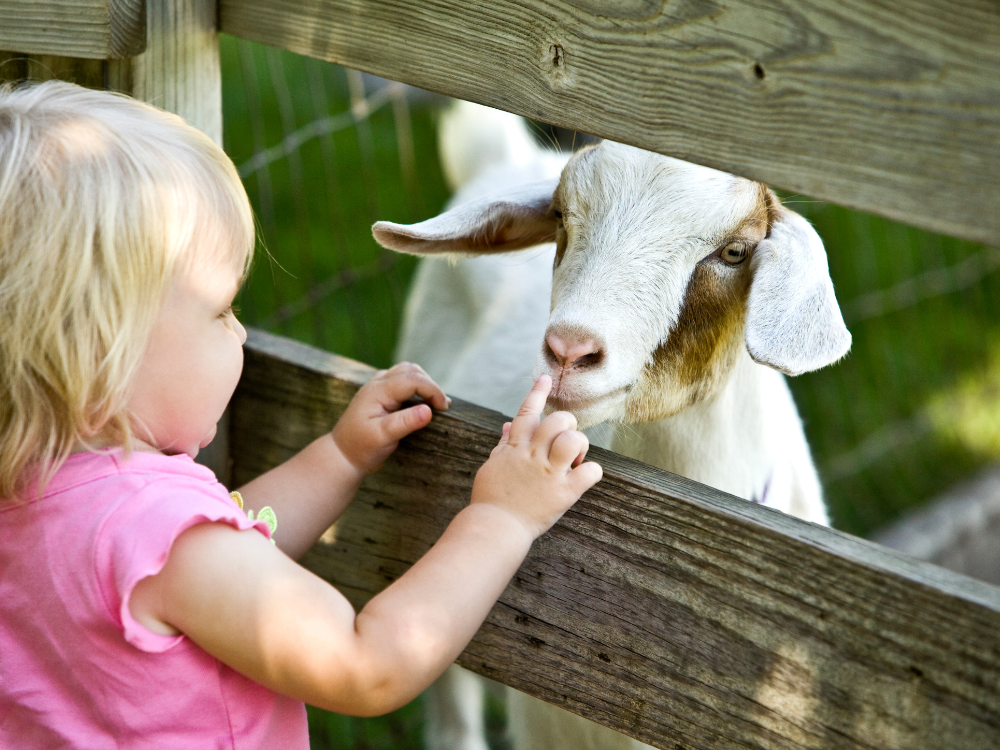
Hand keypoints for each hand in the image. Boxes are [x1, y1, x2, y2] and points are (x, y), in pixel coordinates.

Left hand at [332, 362, 449, 475]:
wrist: (341, 455)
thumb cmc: (361, 448)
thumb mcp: (383, 437)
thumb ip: (405, 422)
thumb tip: (429, 411)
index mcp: (378, 391)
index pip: (412, 380)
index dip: (432, 390)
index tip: (443, 409)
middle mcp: (377, 384)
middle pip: (411, 370)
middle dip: (430, 385)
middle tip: (442, 407)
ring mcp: (377, 387)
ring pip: (407, 372)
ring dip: (424, 383)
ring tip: (436, 403)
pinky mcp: (380, 394)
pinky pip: (402, 380)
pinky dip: (417, 386)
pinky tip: (423, 402)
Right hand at [471, 375, 602, 538]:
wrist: (494, 528)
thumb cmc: (491, 499)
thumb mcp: (493, 466)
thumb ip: (503, 445)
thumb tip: (508, 425)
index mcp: (515, 448)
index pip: (527, 412)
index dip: (538, 393)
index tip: (546, 378)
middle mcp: (532, 456)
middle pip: (558, 420)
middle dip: (567, 425)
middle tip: (565, 442)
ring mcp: (548, 473)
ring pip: (573, 440)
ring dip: (579, 446)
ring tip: (574, 460)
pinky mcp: (564, 493)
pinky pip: (590, 471)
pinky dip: (592, 471)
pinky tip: (584, 477)